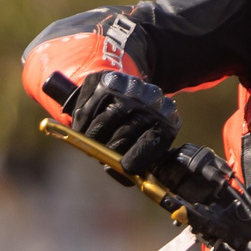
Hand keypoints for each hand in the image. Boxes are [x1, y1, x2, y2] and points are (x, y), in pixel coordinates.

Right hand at [64, 71, 178, 177]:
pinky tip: (83, 129)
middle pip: (124, 133)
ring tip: (90, 144)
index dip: (136, 158)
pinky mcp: (106, 79)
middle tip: (102, 157)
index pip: (151, 142)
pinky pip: (87, 108)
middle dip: (109, 150)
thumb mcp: (150, 144)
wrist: (134, 92)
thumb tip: (122, 172)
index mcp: (168, 120)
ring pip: (102, 121)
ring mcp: (128, 86)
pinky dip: (81, 123)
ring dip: (92, 138)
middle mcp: (151, 99)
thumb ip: (140, 160)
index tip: (125, 168)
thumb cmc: (142, 129)